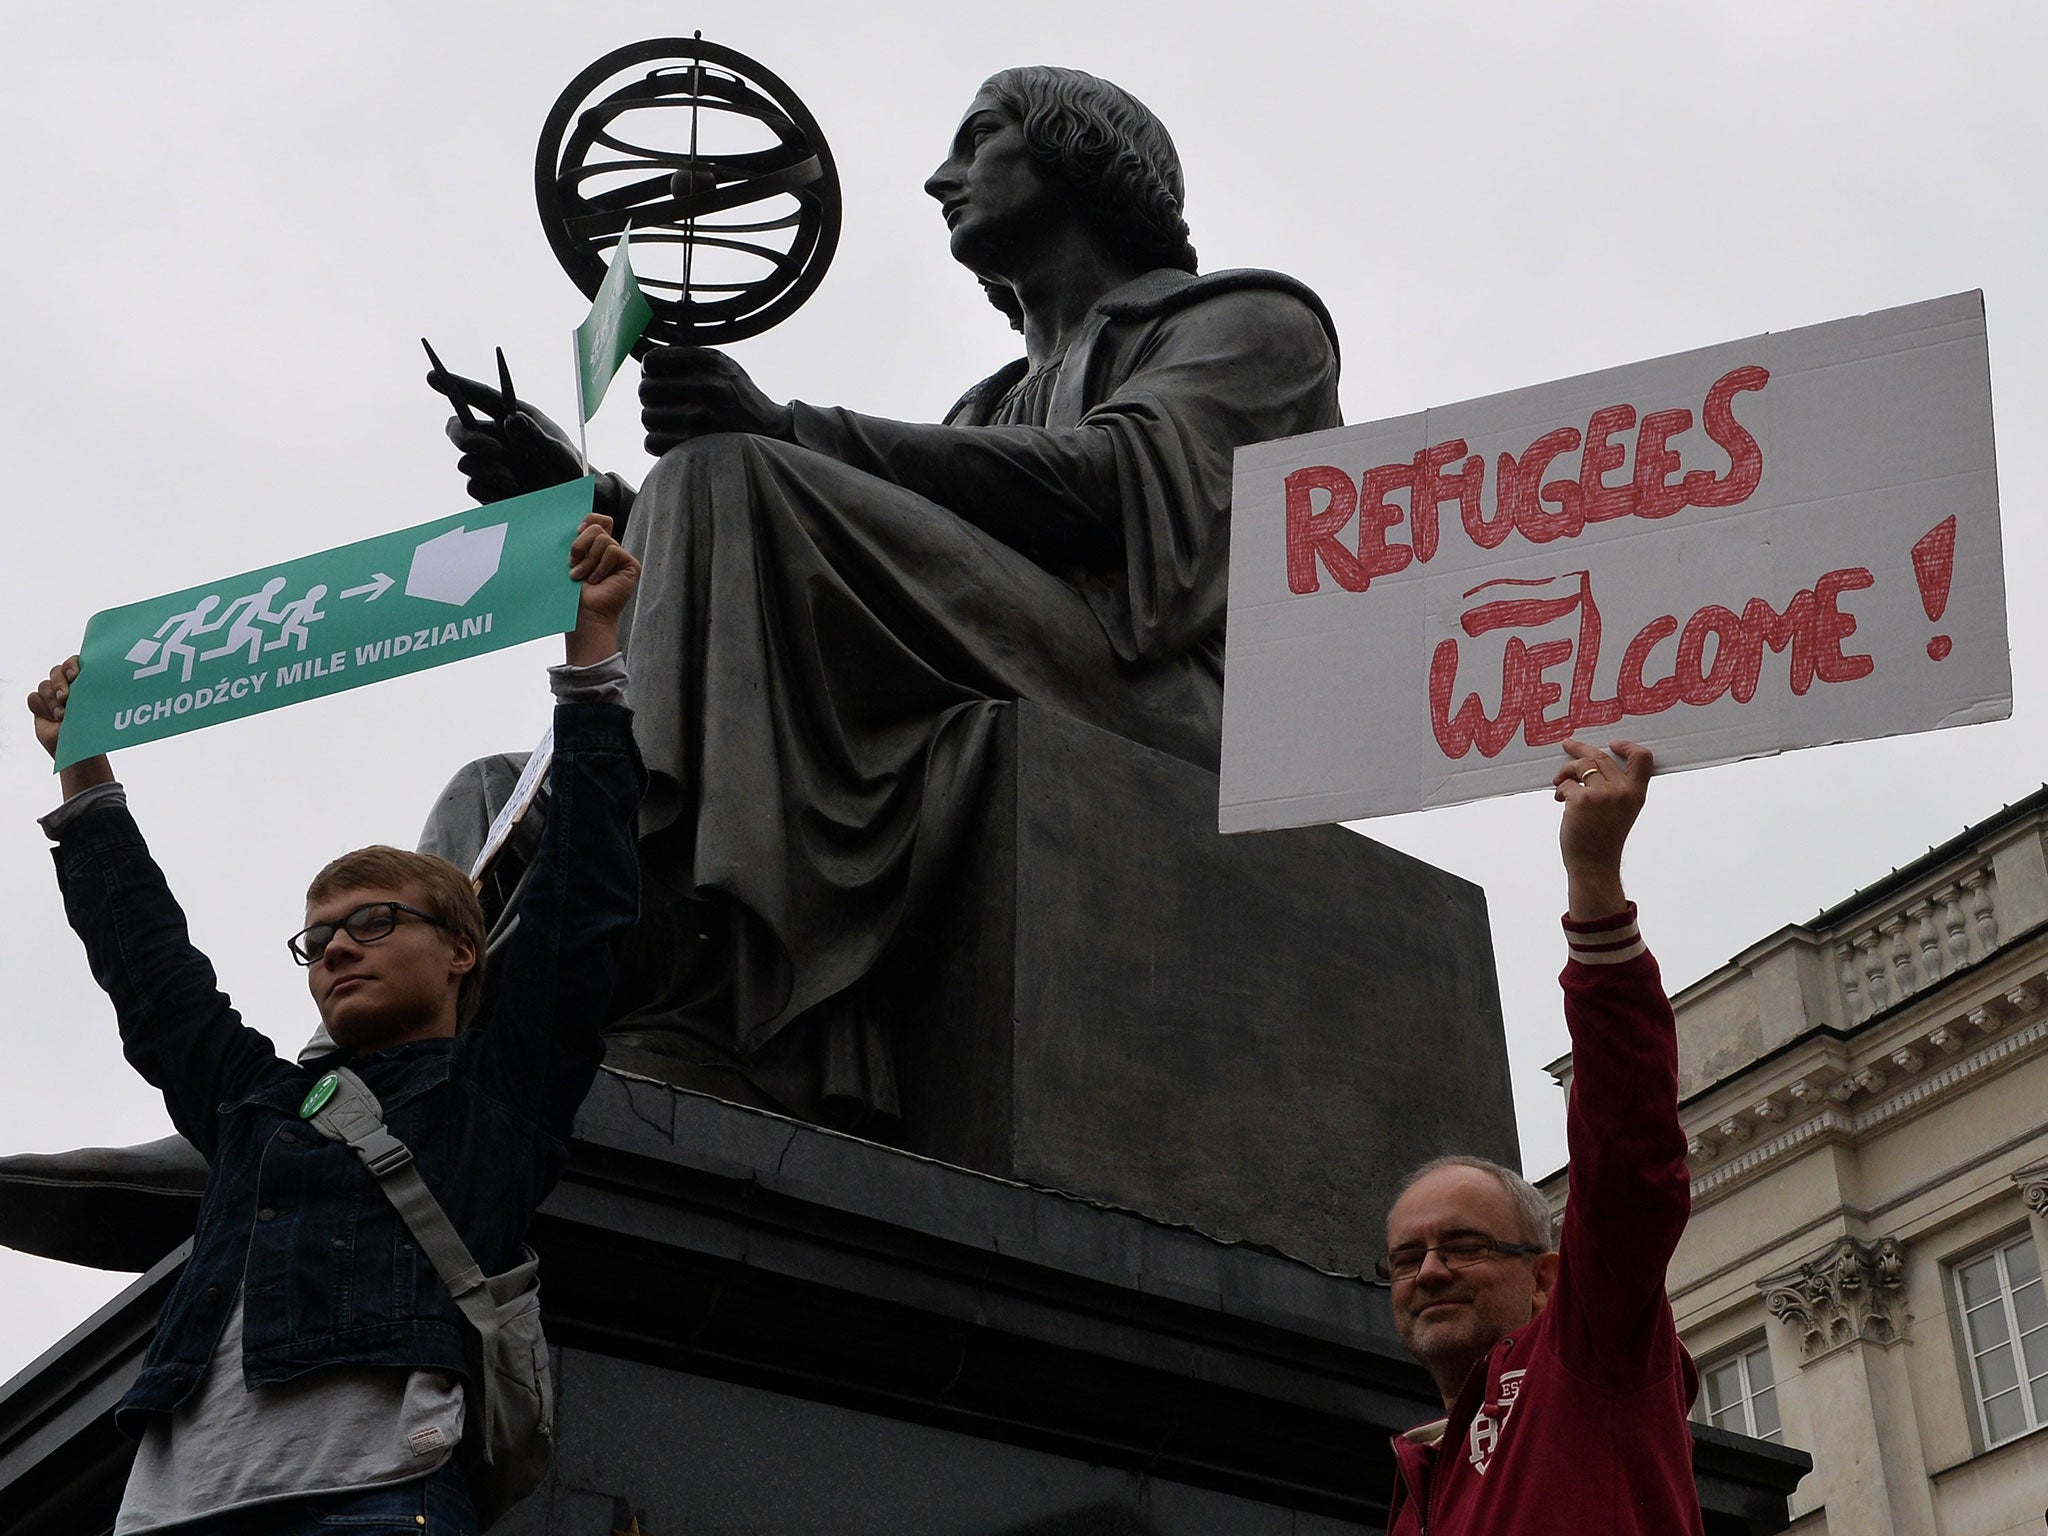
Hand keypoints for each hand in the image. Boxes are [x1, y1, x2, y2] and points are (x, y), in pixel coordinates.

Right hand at [27, 655, 115, 797]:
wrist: (81, 747)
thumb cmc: (95, 726)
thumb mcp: (97, 707)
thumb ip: (95, 691)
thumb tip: (112, 678)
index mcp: (84, 679)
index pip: (74, 662)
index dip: (72, 666)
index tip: (76, 675)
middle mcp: (67, 683)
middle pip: (56, 671)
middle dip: (60, 683)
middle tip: (66, 698)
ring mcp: (52, 694)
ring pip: (44, 686)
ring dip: (52, 701)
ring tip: (63, 716)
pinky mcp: (40, 705)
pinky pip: (33, 698)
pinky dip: (42, 708)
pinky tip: (53, 718)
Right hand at [427, 366, 584, 504]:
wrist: (573, 504)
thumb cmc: (568, 470)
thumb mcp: (557, 451)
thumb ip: (535, 435)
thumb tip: (512, 419)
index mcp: (512, 417)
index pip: (479, 397)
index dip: (454, 385)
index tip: (432, 376)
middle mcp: (495, 437)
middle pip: (458, 429)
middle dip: (467, 439)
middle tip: (494, 450)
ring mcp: (489, 463)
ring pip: (466, 463)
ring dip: (490, 471)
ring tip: (516, 479)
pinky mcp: (487, 488)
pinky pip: (473, 486)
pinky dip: (491, 490)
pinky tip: (512, 492)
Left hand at [565, 512, 640, 665]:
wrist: (584, 614)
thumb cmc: (573, 594)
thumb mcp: (569, 562)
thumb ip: (575, 542)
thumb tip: (576, 525)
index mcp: (593, 546)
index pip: (597, 519)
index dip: (588, 520)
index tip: (576, 530)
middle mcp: (608, 550)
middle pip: (597, 526)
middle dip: (580, 544)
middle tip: (573, 563)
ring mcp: (620, 558)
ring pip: (603, 539)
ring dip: (588, 560)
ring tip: (583, 577)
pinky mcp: (630, 565)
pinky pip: (613, 551)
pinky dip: (601, 566)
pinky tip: (598, 581)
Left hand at [640, 346, 794, 456]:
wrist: (771, 429)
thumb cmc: (737, 395)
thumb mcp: (722, 364)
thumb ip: (687, 358)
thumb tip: (643, 362)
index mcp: (711, 361)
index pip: (652, 361)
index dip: (649, 372)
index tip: (658, 379)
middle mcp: (708, 385)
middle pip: (645, 390)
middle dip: (651, 399)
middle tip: (664, 404)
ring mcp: (704, 417)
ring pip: (647, 417)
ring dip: (655, 422)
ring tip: (671, 422)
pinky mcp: (700, 444)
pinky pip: (652, 442)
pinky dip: (656, 442)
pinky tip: (670, 439)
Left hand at [1552, 738, 1652, 920]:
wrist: (1594, 864)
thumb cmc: (1604, 838)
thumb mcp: (1621, 811)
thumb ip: (1616, 788)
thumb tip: (1592, 762)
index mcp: (1636, 793)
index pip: (1642, 759)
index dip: (1628, 746)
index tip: (1612, 743)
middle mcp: (1622, 791)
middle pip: (1601, 757)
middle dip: (1580, 750)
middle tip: (1567, 744)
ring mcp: (1601, 794)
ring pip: (1580, 766)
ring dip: (1566, 771)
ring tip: (1559, 781)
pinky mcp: (1580, 800)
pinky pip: (1566, 783)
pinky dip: (1560, 789)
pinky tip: (1560, 800)